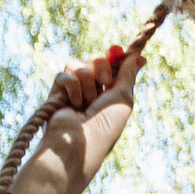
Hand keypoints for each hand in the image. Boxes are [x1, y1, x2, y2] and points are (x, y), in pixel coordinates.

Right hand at [11, 48, 142, 193]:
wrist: (79, 144)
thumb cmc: (105, 126)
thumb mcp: (123, 99)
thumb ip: (128, 74)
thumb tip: (138, 55)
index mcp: (109, 93)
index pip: (111, 64)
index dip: (114, 54)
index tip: (118, 49)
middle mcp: (91, 91)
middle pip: (94, 59)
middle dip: (101, 65)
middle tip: (105, 81)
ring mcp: (72, 92)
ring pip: (78, 63)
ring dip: (87, 79)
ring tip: (88, 101)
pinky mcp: (55, 93)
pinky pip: (64, 74)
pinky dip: (72, 86)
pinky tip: (75, 104)